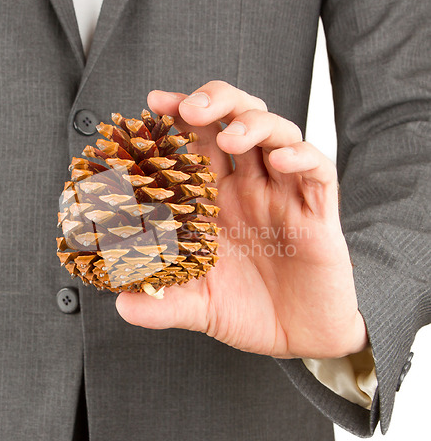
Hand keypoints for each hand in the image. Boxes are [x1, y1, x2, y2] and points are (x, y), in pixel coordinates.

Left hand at [115, 81, 367, 358]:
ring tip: (231, 137)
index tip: (154, 103)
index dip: (180, 117)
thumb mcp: (200, 307)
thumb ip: (163, 304)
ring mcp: (285, 197)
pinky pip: (317, 171)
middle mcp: (251, 190)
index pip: (200, 142)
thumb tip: (121, 305)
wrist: (298, 338)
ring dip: (255, 124)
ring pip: (278, 134)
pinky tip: (280, 160)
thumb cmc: (249, 312)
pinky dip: (301, 157)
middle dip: (218, 101)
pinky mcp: (318, 212)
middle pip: (239, 120)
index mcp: (218, 202)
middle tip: (191, 109)